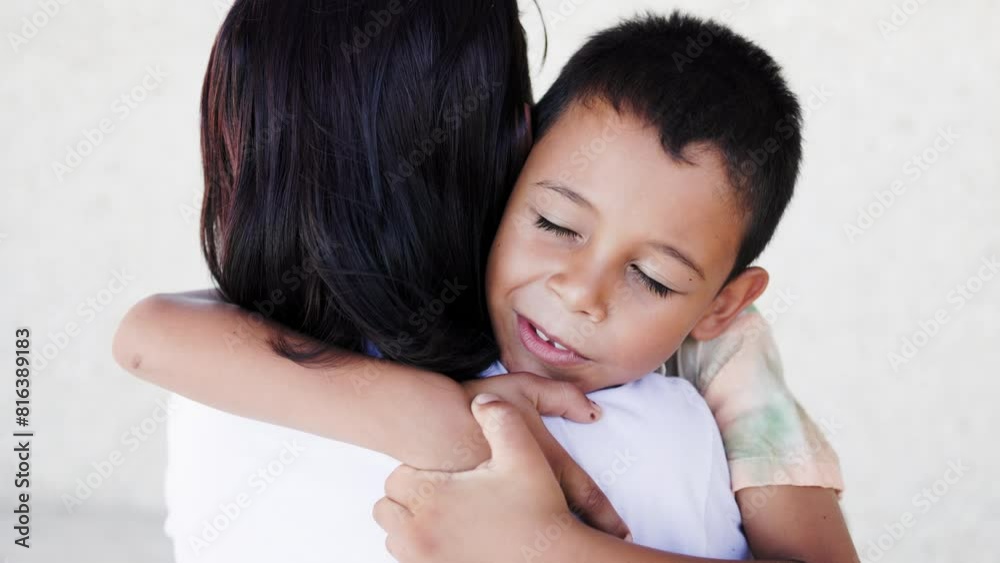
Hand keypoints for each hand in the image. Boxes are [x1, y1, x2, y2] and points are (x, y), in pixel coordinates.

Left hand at [374, 394, 588, 562]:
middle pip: (388, 509)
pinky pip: (409, 561)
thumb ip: (501, 419)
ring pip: (396, 538)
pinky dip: (422, 550)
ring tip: (447, 517)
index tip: (445, 475)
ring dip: (412, 526)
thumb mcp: (525, 455)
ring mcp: (423, 560)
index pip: (396, 479)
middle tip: (444, 495)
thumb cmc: (539, 510)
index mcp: (432, 499)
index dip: (419, 474)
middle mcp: (419, 534)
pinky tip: (452, 539)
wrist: (553, 561)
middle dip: (410, 500)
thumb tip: (480, 400)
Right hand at [462, 373, 628, 539]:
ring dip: (549, 546)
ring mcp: (496, 509)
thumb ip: (562, 396)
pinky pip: (499, 538)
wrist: (421, 420)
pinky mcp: (472, 518)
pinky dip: (515, 545)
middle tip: (599, 552)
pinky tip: (519, 550)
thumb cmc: (473, 401)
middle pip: (562, 525)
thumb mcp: (523, 387)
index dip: (608, 518)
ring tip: (562, 555)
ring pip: (532, 536)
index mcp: (542, 462)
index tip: (623, 534)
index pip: (587, 497)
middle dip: (583, 539)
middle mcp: (522, 491)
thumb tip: (595, 414)